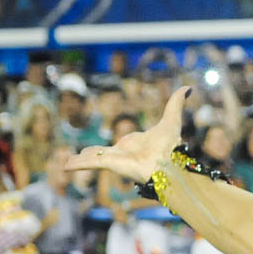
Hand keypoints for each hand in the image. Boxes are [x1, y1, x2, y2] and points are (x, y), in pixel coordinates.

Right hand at [66, 87, 188, 182]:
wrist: (167, 164)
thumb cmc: (170, 146)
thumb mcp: (172, 120)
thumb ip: (176, 104)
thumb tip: (187, 88)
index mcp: (135, 144)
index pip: (123, 144)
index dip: (120, 145)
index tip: (118, 146)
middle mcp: (123, 153)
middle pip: (103, 153)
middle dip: (92, 154)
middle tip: (82, 155)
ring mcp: (115, 159)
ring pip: (93, 158)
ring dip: (80, 160)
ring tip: (67, 163)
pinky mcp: (109, 164)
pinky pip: (90, 162)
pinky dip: (77, 164)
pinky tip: (65, 165)